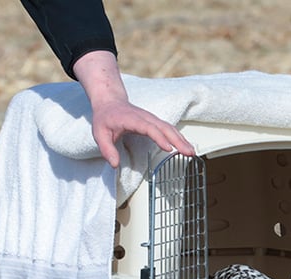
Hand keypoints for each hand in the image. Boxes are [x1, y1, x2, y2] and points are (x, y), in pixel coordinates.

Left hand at [72, 51, 194, 166]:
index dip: (159, 138)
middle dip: (178, 140)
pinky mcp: (155, 122)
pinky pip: (169, 129)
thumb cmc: (105, 118)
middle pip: (165, 128)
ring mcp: (152, 119)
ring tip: (192, 152)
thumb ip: (106, 149)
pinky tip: (186, 146)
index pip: (149, 128)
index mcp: (132, 119)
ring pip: (170, 128)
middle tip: (189, 153)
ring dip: (182, 140)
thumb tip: (114, 164)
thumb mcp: (99, 133)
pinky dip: (179, 137)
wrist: (110, 102)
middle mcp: (145, 117)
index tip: (168, 148)